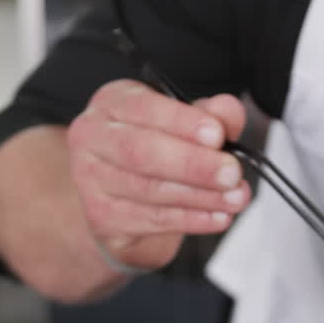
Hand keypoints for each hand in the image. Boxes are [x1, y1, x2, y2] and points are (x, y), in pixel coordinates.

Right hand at [66, 79, 250, 270]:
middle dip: (192, 164)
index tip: (217, 135)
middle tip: (230, 172)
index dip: (182, 122)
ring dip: (199, 196)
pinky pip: (151, 219)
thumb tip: (226, 111)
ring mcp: (90, 179)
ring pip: (149, 189)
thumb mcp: (183, 125)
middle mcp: (92, 136)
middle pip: (141, 152)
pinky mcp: (100, 216)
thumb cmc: (153, 152)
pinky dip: (189, 219)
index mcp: (113, 102)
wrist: (121, 199)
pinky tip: (216, 216)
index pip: (144, 107)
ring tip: (233, 197)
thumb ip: (208, 115)